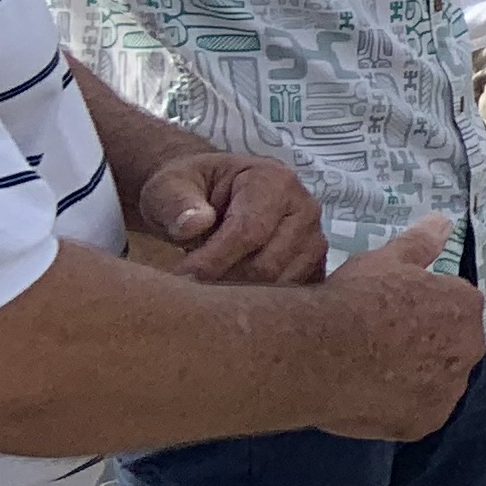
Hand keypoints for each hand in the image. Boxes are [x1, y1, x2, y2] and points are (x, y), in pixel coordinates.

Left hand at [129, 151, 326, 285]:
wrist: (210, 196)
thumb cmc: (191, 190)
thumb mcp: (170, 185)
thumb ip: (176, 202)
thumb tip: (194, 225)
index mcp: (275, 181)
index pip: (249, 230)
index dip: (213, 260)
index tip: (180, 277)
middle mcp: (305, 210)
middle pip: (268, 265)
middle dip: (224, 281)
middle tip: (190, 289)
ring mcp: (314, 241)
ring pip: (281, 287)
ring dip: (241, 295)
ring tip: (208, 289)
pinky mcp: (315, 267)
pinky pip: (292, 298)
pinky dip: (261, 304)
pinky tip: (232, 295)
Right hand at [308, 218, 485, 440]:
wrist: (319, 351)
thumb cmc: (354, 298)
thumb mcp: (386, 260)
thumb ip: (420, 243)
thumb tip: (443, 222)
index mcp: (465, 306)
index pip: (457, 306)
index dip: (425, 309)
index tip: (397, 312)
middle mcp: (468, 349)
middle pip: (453, 346)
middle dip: (427, 344)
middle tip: (382, 341)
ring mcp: (449, 390)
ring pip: (437, 381)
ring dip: (417, 376)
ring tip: (372, 369)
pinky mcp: (426, 422)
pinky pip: (418, 411)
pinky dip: (401, 405)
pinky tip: (370, 393)